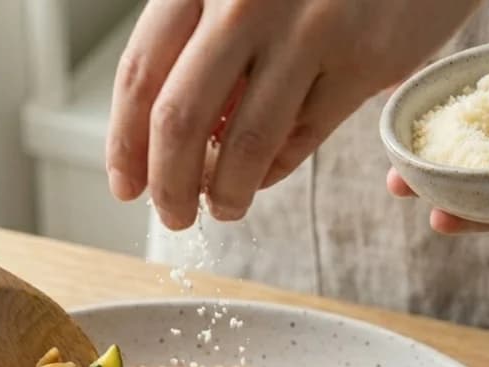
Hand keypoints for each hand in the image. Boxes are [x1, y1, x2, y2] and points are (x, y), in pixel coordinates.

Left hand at [106, 0, 480, 229]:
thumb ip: (203, 49)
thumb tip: (174, 141)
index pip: (141, 73)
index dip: (126, 143)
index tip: (126, 186)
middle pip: (181, 117)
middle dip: (169, 185)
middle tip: (172, 216)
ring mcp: (309, 27)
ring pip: (245, 142)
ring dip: (226, 193)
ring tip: (223, 208)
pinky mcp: (363, 60)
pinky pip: (302, 139)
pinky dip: (274, 171)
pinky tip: (264, 177)